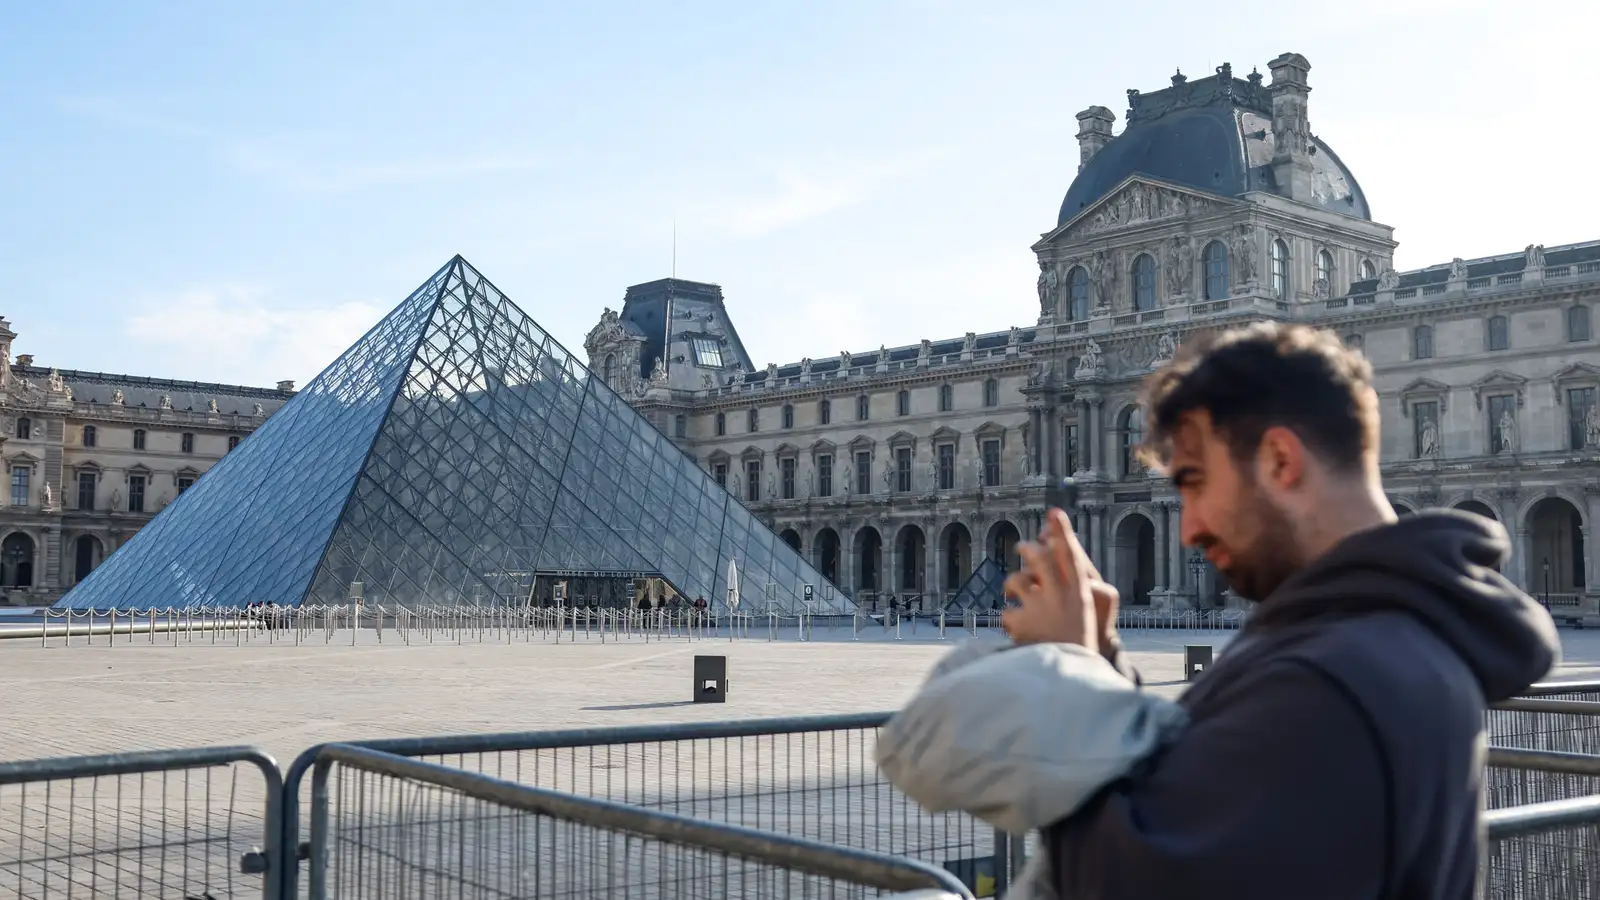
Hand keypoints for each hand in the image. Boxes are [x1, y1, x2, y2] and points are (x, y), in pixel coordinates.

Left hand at [1001, 509, 1103, 653]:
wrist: (1069, 676)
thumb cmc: (1075, 642)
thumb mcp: (1078, 613)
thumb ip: (1064, 587)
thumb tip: (1047, 558)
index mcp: (1079, 594)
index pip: (1070, 555)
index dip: (1062, 532)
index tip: (1055, 512)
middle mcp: (1061, 596)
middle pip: (1040, 558)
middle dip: (1029, 548)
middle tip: (1024, 547)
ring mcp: (1040, 607)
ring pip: (1016, 580)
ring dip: (1013, 585)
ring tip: (1016, 596)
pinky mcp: (1021, 622)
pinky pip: (1006, 610)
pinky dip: (1010, 621)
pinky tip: (1019, 632)